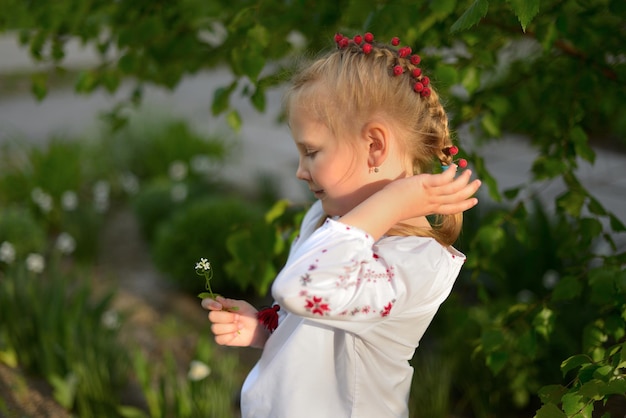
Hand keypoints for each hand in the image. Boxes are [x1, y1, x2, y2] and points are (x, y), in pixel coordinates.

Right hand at [201, 296, 268, 348]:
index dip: (209, 304)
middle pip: (211, 317)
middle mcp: (217, 317)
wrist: (257, 328)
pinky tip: (237, 334)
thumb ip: (230, 303)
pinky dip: (229, 336)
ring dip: (230, 327)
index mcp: (220, 307)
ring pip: (215, 328)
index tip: (219, 306)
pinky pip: (219, 339)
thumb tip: (218, 298)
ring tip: (240, 326)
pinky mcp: (222, 339)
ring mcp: (219, 329)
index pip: (206, 303)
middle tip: (238, 317)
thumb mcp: (242, 306)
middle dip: (226, 317)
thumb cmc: (249, 314)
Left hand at [340, 165, 480, 239]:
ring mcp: (430, 194)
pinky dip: (450, 173)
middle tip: (477, 183)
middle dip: (469, 191)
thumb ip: (416, 197)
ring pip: (453, 189)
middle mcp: (433, 203)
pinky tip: (454, 166)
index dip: (465, 205)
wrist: (385, 208)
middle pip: (457, 198)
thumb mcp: (409, 203)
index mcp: (430, 209)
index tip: (474, 201)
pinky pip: (443, 179)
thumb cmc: (392, 206)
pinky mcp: (424, 185)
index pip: (452, 209)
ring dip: (463, 180)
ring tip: (469, 172)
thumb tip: (413, 187)